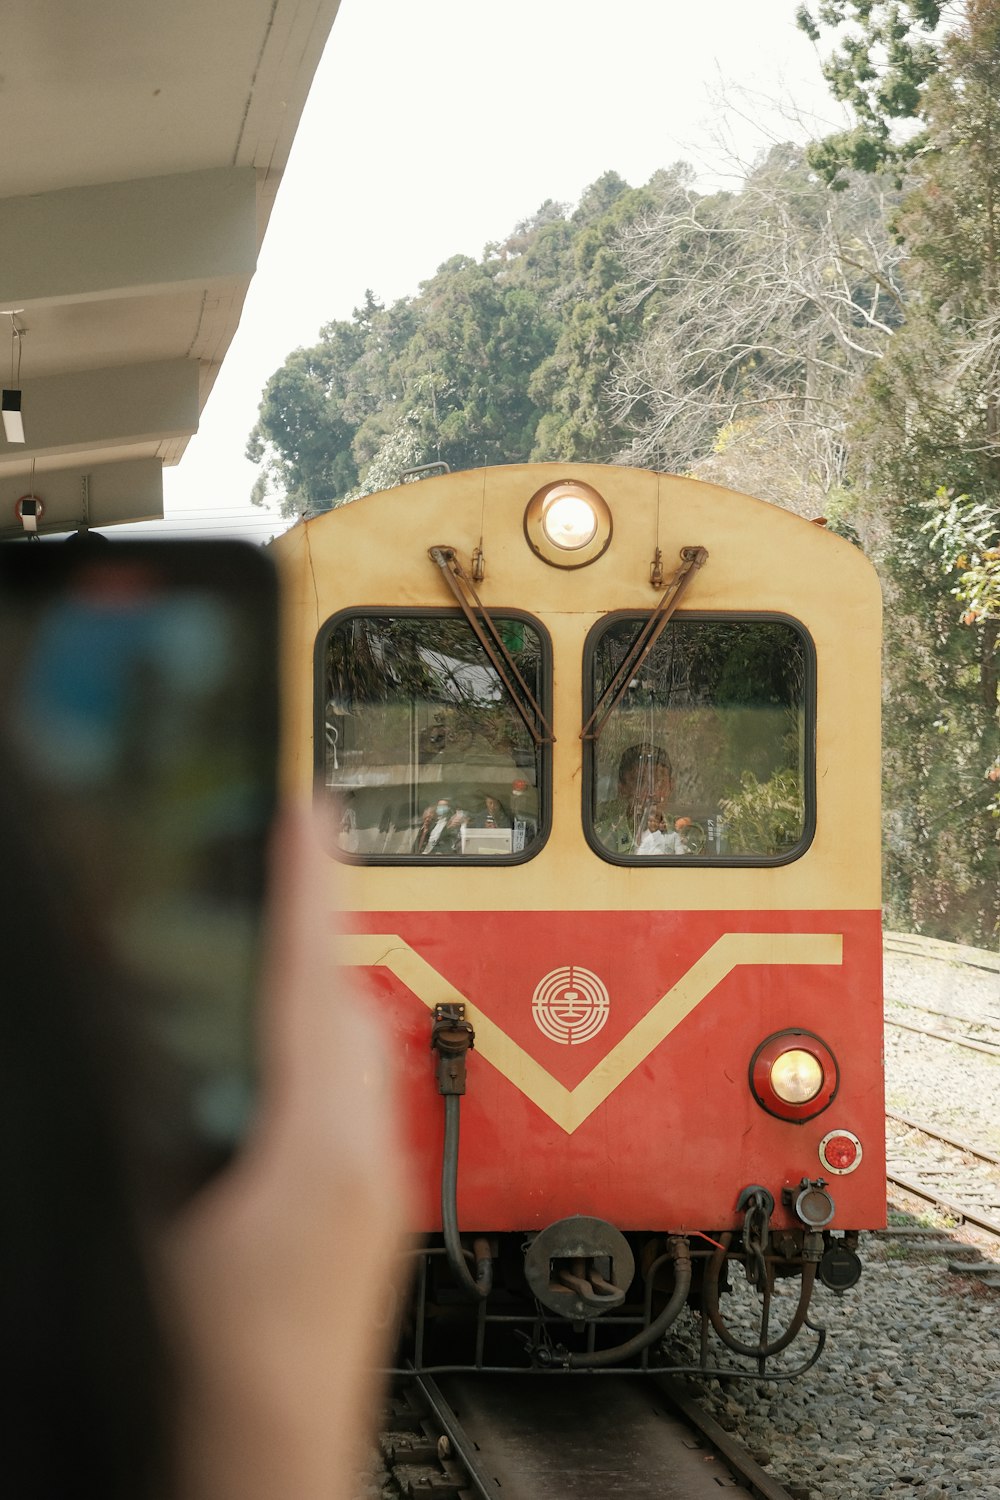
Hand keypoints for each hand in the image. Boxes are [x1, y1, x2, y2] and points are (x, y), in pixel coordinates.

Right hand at [160, 807, 408, 1499]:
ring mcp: (375, 1185)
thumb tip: (141, 1044)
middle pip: (347, 1002)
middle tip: (290, 864)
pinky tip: (287, 1060)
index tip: (310, 809)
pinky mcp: (370, 1214)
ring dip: (320, 987)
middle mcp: (364, 1154)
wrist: (265, 1466)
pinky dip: (325, 1049)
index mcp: (312, 1147)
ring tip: (283, 940)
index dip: (305, 883)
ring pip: (358, 1048)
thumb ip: (150, 1127)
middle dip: (317, 925)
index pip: (310, 978)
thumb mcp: (151, 1225)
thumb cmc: (206, 1373)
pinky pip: (358, 1094)